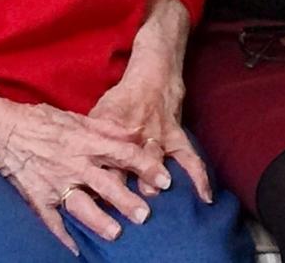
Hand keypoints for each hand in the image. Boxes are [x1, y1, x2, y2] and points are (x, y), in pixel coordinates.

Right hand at [0, 95, 170, 255]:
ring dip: (98, 220)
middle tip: (146, 214)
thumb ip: (107, 128)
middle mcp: (73, 164)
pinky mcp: (38, 198)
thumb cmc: (42, 120)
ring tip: (116, 233)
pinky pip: (51, 220)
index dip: (144, 166)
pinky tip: (76, 251)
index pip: (122, 154)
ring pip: (80, 204)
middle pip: (105, 184)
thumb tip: (135, 134)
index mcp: (85, 142)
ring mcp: (55, 183)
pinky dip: (63, 236)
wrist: (3, 130)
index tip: (164, 178)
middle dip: (126, 200)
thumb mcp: (76, 117)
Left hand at [89, 68, 211, 202]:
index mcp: (110, 130)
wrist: (153, 75)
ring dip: (153, 181)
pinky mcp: (175, 135)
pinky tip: (205, 198)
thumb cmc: (122, 99)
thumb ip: (91, 139)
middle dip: (125, 188)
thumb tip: (79, 168)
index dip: (97, 182)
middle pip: (127, 165)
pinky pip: (190, 157)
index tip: (94, 205)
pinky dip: (199, 177)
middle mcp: (132, 134)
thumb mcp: (99, 113)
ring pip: (154, 161)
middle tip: (122, 210)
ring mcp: (156, 136)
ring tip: (153, 204)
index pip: (101, 160)